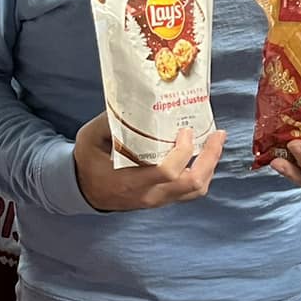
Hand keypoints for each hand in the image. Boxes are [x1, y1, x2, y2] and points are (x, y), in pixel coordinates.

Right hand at [73, 113, 226, 212]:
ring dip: (210, 166)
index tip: (185, 130)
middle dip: (210, 158)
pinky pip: (190, 191)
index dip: (182, 152)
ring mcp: (158, 200)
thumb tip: (135, 100)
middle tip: (217, 134)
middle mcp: (149, 195)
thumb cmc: (88, 162)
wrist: (83, 190)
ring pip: (195, 190)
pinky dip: (201, 171)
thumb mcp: (91, 138)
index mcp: (130, 182)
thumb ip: (111, 121)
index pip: (167, 172)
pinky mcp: (162, 199)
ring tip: (215, 142)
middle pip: (192, 184)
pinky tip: (203, 154)